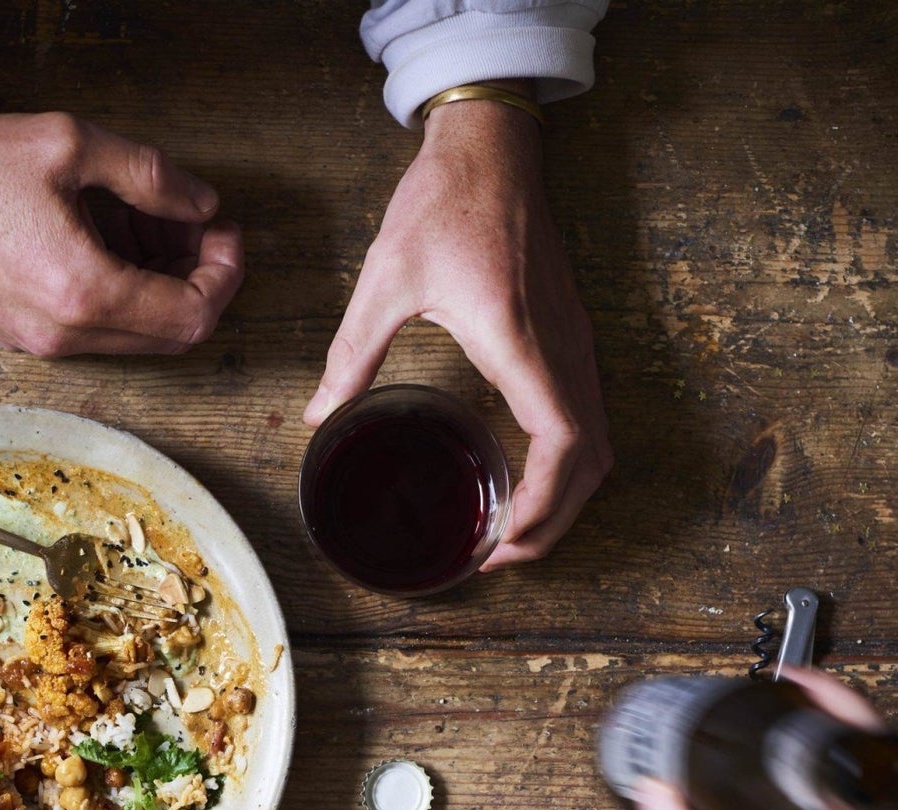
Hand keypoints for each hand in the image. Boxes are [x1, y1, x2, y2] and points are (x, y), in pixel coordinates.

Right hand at [0, 109, 243, 357]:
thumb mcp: (70, 145)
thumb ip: (150, 175)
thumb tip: (202, 204)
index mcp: (84, 291)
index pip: (192, 315)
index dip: (224, 276)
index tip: (226, 234)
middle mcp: (68, 334)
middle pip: (173, 335)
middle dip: (199, 279)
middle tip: (197, 226)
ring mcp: (47, 344)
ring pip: (139, 335)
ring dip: (162, 285)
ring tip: (149, 221)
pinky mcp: (30, 339)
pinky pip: (101, 331)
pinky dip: (125, 293)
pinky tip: (113, 240)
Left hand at [305, 97, 610, 563]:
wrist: (491, 146)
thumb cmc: (445, 202)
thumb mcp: (385, 280)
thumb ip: (353, 354)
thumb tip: (318, 417)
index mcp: (520, 343)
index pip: (563, 445)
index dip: (543, 506)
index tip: (503, 541)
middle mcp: (561, 349)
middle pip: (591, 462)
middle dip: (554, 520)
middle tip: (500, 555)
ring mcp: (574, 343)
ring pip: (598, 444)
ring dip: (566, 497)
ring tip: (513, 529)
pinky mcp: (571, 338)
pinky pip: (587, 417)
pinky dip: (567, 464)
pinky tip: (525, 478)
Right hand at [639, 668, 897, 809]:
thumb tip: (655, 793)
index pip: (864, 758)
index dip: (837, 707)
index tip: (799, 684)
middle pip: (884, 770)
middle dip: (843, 726)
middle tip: (798, 703)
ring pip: (882, 802)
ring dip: (846, 766)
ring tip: (797, 746)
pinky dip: (842, 805)